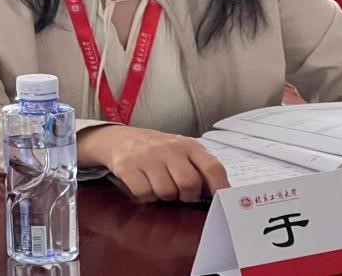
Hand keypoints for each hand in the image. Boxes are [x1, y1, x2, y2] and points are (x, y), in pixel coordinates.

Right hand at [77, 125, 228, 202]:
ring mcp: (148, 157)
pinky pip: (145, 193)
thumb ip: (199, 169)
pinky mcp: (128, 167)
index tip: (221, 202)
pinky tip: (145, 185)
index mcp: (189, 146)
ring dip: (164, 196)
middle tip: (180, 193)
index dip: (219, 188)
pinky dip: (146, 196)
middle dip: (187, 196)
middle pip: (189, 184)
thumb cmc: (158, 151)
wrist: (120, 139)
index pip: (212, 167)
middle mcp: (170, 149)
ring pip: (166, 192)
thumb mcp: (182, 152)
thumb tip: (217, 194)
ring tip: (159, 185)